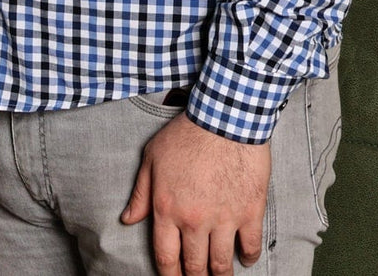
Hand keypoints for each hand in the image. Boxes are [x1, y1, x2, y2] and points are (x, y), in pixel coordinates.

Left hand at [121, 110, 269, 275]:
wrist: (224, 118)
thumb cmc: (186, 134)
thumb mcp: (152, 158)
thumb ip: (140, 193)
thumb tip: (127, 219)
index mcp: (168, 209)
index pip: (165, 258)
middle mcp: (194, 220)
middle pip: (194, 267)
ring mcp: (223, 219)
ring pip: (221, 264)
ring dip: (220, 275)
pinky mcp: (249, 212)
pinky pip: (250, 247)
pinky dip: (248, 257)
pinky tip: (244, 258)